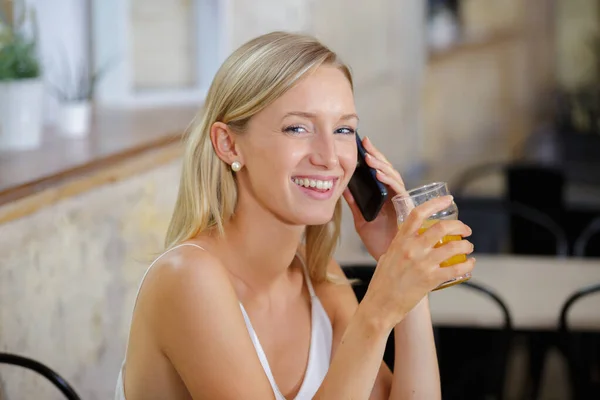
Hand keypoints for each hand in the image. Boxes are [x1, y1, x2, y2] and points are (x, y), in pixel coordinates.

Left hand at [343, 136, 407, 259]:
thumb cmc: (379, 243)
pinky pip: (399, 191)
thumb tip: (342, 188)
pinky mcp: (407, 208)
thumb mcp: (362, 220)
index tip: (363, 145)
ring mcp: (402, 201)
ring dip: (381, 166)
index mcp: (385, 197)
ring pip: (394, 177)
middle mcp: (395, 197)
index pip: (380, 173)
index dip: (373, 158)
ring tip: (369, 157)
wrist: (389, 262)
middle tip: (366, 143)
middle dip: (377, 156)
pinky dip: (388, 181)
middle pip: (388, 171)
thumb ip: (355, 204)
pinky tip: (378, 174)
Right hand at [361, 196, 475, 329]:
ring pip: (453, 247)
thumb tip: (412, 239)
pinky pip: (456, 269)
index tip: (447, 200)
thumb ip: (401, 245)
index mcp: (400, 240)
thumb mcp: (388, 255)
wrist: (380, 305)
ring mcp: (422, 264)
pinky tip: (470, 264)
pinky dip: (468, 265)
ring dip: (466, 246)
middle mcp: (412, 249)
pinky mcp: (431, 280)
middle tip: (465, 230)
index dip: (435, 203)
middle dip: (459, 226)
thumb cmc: (382, 282)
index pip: (418, 214)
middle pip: (442, 227)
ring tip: (468, 247)